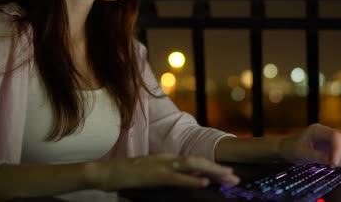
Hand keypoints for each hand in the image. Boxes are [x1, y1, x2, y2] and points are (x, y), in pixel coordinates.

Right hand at [89, 153, 239, 190]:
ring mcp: (160, 165)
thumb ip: (166, 174)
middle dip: (217, 169)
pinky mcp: (153, 175)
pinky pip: (176, 177)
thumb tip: (182, 180)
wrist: (105, 172)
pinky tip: (204, 182)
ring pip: (191, 165)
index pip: (194, 160)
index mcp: (166, 158)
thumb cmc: (126, 175)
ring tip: (227, 178)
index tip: (227, 173)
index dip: (211, 166)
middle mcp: (166, 158)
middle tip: (235, 177)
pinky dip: (191, 179)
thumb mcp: (150, 173)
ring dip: (211, 171)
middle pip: (197, 160)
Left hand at [277, 123, 340, 167]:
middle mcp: (327, 131)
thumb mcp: (303, 154)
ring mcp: (332, 138)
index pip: (336, 136)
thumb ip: (319, 156)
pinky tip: (336, 164)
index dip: (338, 150)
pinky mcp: (335, 145)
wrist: (288, 149)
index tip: (333, 163)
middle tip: (333, 164)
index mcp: (318, 130)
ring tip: (335, 164)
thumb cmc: (293, 150)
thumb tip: (334, 160)